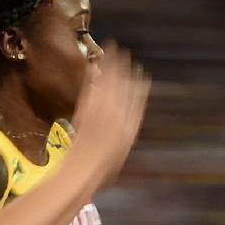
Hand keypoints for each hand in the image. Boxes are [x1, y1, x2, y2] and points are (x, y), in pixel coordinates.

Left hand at [71, 42, 149, 187]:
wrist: (82, 174)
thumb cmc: (98, 174)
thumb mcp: (117, 159)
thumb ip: (120, 142)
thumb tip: (120, 134)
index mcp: (130, 131)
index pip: (138, 103)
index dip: (140, 87)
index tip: (143, 74)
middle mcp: (120, 118)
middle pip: (125, 88)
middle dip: (125, 69)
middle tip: (126, 53)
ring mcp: (104, 113)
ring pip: (110, 84)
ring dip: (111, 65)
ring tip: (112, 50)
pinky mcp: (87, 111)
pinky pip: (92, 89)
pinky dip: (94, 77)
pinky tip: (95, 66)